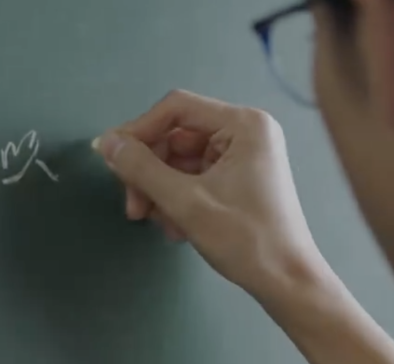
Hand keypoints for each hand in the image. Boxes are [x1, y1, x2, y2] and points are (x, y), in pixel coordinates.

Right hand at [95, 90, 328, 299]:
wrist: (287, 283)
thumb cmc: (244, 238)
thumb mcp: (185, 202)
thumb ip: (141, 168)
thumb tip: (106, 143)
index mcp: (243, 124)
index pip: (176, 109)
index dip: (138, 131)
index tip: (111, 160)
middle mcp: (244, 132)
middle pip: (175, 137)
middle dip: (148, 171)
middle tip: (133, 205)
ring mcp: (242, 155)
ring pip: (179, 160)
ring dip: (159, 190)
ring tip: (155, 222)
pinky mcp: (237, 178)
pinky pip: (192, 177)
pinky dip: (176, 198)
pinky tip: (174, 226)